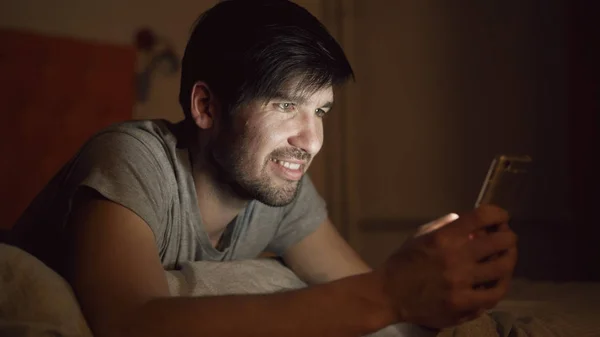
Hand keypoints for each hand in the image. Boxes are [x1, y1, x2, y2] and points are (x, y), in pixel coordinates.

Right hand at [378, 204, 517, 328]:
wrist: (389, 294)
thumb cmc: (403, 262)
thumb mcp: (420, 236)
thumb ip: (444, 226)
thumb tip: (468, 221)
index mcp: (444, 237)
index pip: (482, 217)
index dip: (498, 214)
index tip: (502, 217)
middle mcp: (456, 257)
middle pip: (500, 242)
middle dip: (509, 237)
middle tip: (508, 238)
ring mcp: (461, 282)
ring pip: (502, 268)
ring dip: (509, 259)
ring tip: (507, 258)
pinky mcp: (463, 304)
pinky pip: (493, 294)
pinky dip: (500, 285)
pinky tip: (498, 282)